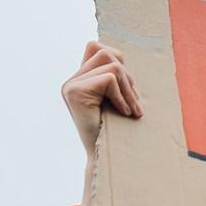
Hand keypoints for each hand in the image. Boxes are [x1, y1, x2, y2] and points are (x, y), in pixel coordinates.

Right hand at [61, 42, 142, 205]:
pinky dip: (123, 96)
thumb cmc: (117, 130)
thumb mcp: (116, 98)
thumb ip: (112, 77)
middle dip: (127, 77)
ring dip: (128, 88)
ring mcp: (70, 86)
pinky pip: (109, 79)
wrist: (107, 157)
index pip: (96, 47)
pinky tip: (124, 113)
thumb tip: (119, 55)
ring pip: (112, 65)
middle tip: (134, 103)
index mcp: (78, 80)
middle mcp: (70, 81)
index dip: (117, 60)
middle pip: (106, 53)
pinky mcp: (75, 92)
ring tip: (132, 110)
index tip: (127, 88)